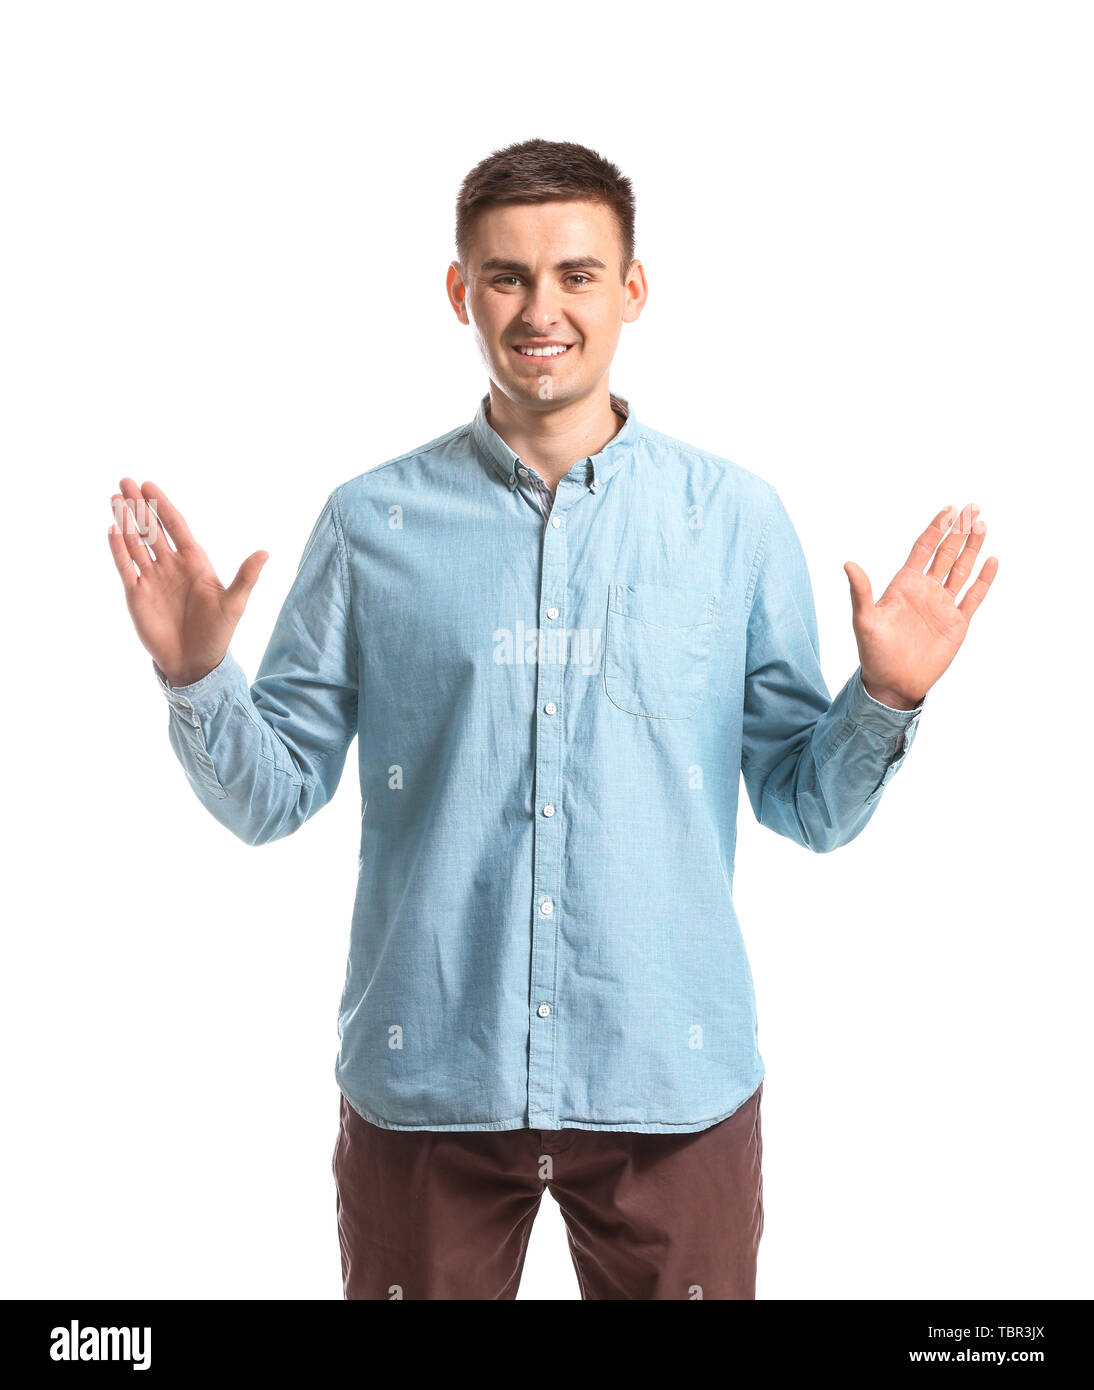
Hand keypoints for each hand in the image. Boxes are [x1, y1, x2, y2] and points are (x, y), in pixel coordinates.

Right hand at [108, 477, 268, 686]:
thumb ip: (246, 577)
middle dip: (139, 506)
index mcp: (194, 562)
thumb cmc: (218, 633)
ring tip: (114, 498)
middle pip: (152, 529)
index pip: (175, 526)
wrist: (195, 662)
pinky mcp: (137, 594)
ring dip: (125, 522)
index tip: (149, 485)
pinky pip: (126, 567)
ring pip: (136, 544)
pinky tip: (113, 530)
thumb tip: (265, 552)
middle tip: (125, 481)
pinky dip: (118, 549)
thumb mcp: (235, 604)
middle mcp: (171, 566)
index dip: (162, 506)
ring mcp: (153, 579)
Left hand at [843, 503, 998, 708]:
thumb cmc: (873, 652)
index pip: (923, 549)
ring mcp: (942, 605)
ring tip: (982, 524)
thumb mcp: (864, 620)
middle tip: (972, 507)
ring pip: (961, 570)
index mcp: (904, 585)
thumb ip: (861, 591)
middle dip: (958, 531)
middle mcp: (925, 590)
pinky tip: (991, 561)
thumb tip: (848, 563)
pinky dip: (983, 579)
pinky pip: (973, 596)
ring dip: (972, 548)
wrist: (892, 683)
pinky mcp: (957, 622)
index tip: (948, 509)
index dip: (936, 529)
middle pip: (946, 554)